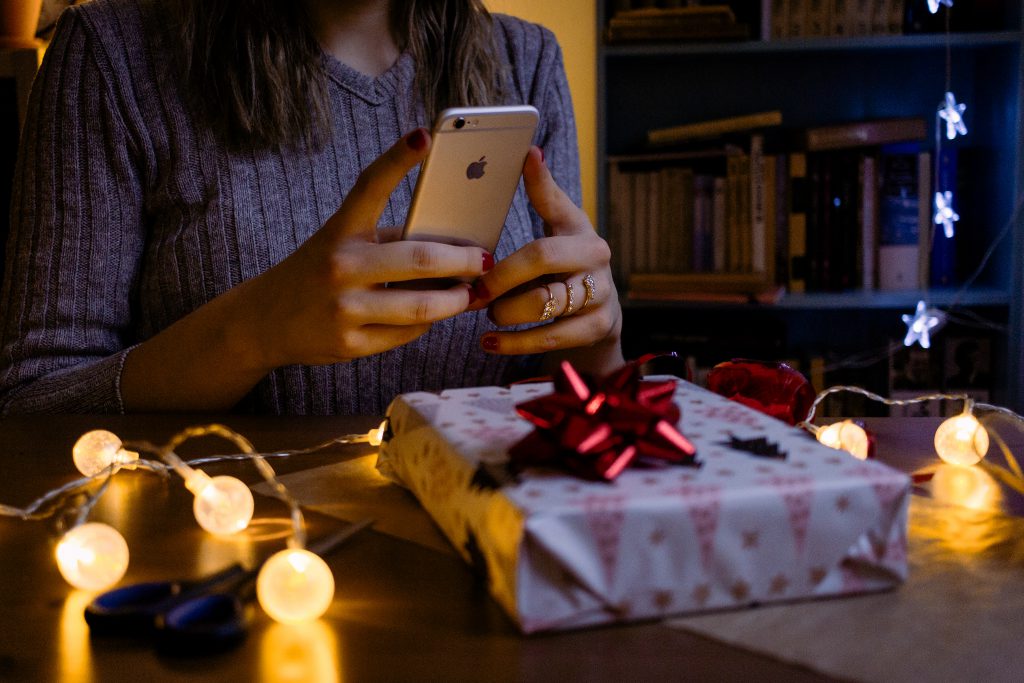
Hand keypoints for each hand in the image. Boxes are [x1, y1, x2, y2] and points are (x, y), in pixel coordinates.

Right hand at [239, 128, 491, 369]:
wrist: (264, 321)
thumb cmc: (318, 272)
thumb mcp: (341, 243)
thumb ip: (388, 240)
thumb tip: (453, 246)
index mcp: (340, 230)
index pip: (371, 186)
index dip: (398, 159)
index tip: (425, 136)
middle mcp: (340, 265)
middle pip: (421, 259)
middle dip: (464, 260)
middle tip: (484, 260)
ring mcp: (344, 308)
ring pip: (422, 306)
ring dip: (455, 301)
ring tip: (469, 294)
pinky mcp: (349, 344)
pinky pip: (406, 334)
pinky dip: (427, 324)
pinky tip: (434, 316)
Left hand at [471, 146, 622, 372]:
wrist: (602, 309)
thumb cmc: (569, 260)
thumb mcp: (561, 224)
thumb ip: (544, 193)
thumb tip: (530, 152)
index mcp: (583, 234)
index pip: (545, 240)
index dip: (509, 258)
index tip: (479, 261)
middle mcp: (597, 264)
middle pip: (542, 274)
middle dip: (501, 286)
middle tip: (476, 293)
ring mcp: (601, 298)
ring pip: (545, 309)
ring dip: (507, 314)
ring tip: (488, 314)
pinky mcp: (598, 328)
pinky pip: (551, 339)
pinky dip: (515, 343)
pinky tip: (490, 343)